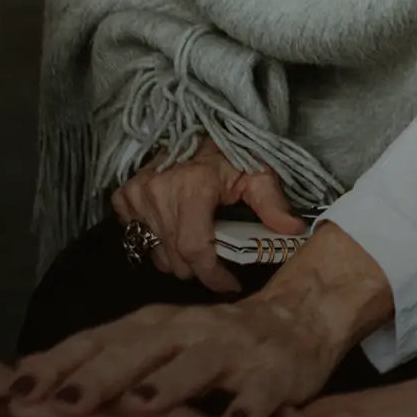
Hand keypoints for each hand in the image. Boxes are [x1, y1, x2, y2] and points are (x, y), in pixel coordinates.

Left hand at [13, 297, 339, 416]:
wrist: (300, 319)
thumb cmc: (211, 344)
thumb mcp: (156, 347)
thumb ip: (106, 367)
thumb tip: (35, 396)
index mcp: (151, 328)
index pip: (96, 342)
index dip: (58, 365)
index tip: (19, 391)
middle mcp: (186, 333)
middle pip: (139, 351)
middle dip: (101, 376)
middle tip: (64, 405)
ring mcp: (232, 350)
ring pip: (197, 365)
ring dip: (170, 382)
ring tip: (142, 405)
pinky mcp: (274, 373)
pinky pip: (262, 391)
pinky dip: (250, 405)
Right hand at [112, 141, 305, 295]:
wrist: (195, 130)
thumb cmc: (228, 152)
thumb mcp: (256, 172)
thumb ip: (272, 203)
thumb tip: (293, 229)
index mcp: (191, 187)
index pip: (195, 249)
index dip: (213, 276)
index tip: (230, 286)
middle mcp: (157, 192)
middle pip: (177, 259)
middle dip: (201, 269)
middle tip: (220, 260)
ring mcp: (137, 196)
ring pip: (158, 254)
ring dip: (180, 257)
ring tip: (200, 241)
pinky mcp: (124, 197)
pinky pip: (137, 238)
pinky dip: (158, 242)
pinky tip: (175, 228)